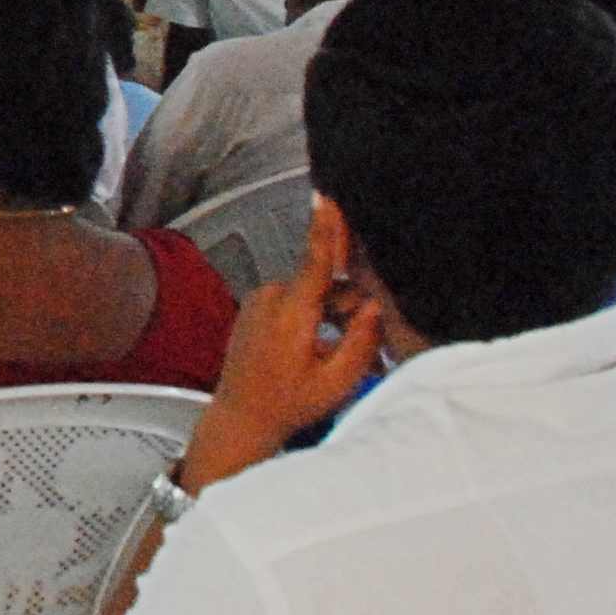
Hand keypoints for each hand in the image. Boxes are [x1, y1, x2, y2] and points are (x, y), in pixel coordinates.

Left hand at [186, 208, 384, 485]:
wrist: (241, 417)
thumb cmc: (286, 404)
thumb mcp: (336, 381)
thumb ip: (360, 340)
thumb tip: (374, 307)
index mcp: (291, 312)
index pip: (314, 261)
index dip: (325, 228)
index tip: (327, 197)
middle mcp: (270, 298)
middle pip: (323, 283)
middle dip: (345, 305)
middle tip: (355, 343)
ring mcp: (259, 302)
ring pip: (309, 293)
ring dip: (329, 314)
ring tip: (330, 355)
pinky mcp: (255, 308)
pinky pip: (291, 301)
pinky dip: (310, 316)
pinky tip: (315, 348)